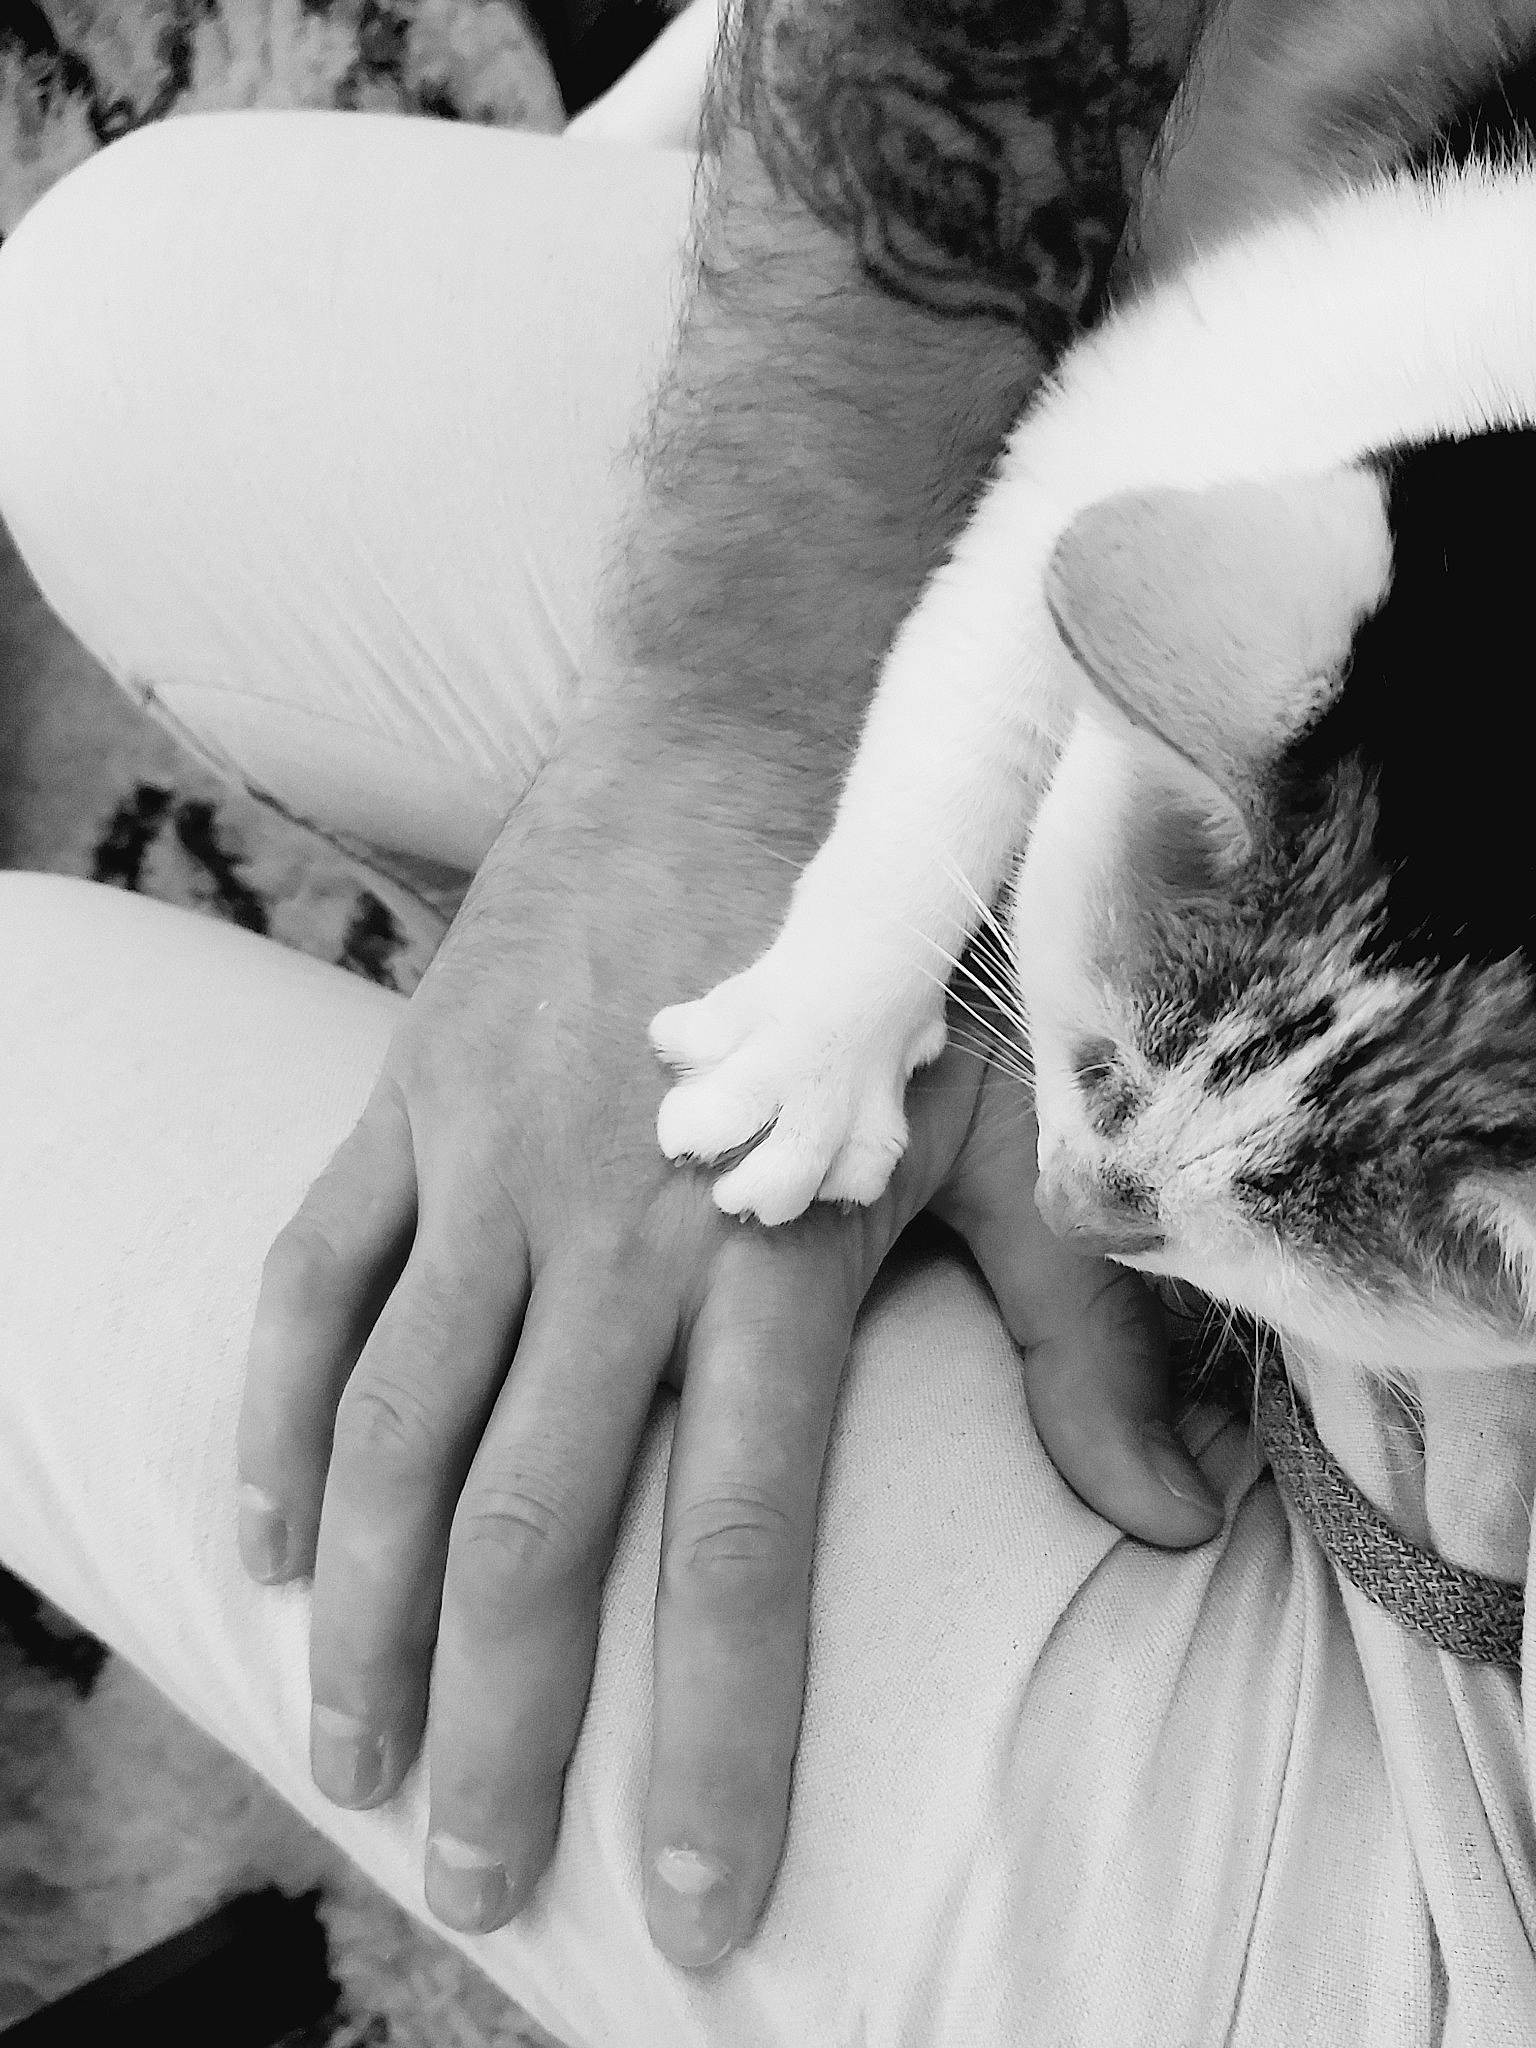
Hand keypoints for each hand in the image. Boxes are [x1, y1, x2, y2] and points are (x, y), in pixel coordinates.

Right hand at [235, 769, 1219, 1969]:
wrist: (747, 726)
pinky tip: (260, 1539)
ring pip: (396, 1426)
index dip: (723, 1737)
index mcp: (774, 1249)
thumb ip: (1076, 1336)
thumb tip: (1177, 1531)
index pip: (745, 1543)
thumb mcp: (1008, 1132)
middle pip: (535, 1525)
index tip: (696, 1899)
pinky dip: (272, 1414)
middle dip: (504, 1728)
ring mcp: (489, 1161)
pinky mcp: (410, 1099)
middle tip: (471, 1882)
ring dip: (366, 1613)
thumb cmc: (890, 950)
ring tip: (354, 1759)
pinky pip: (307, 1279)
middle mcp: (614, 1227)